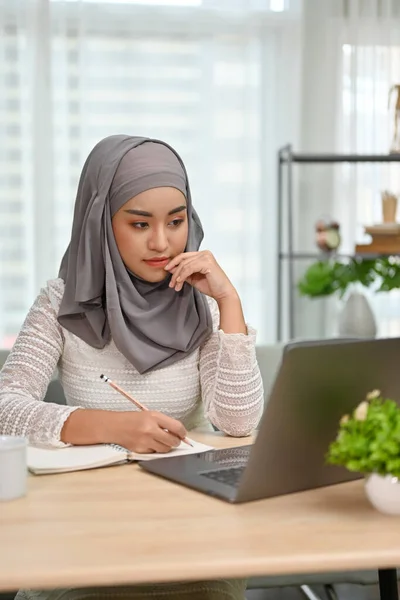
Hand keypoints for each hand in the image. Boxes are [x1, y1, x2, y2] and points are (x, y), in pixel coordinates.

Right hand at [61, 408, 186, 453]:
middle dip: (176, 441)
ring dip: (166, 446)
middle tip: (174, 439)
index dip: (183, 433)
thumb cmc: (132, 419)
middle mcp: (150, 429)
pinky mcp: (141, 450)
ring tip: (161, 441)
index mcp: (154, 417)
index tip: (183, 434)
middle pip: (173, 441)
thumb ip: (163, 422)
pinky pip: (155, 452)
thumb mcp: (149, 415)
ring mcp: (145, 441)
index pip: (176, 427)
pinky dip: (155, 449)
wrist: (114, 426)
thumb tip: (178, 432)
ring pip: (165, 449)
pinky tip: (150, 443)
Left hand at [165, 250, 237, 302]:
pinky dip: (182, 276)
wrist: (223, 293)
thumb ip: (183, 272)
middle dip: (174, 271)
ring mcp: (206, 257)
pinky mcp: (207, 263)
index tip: (166, 271)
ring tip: (175, 286)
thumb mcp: (193, 278)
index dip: (174, 262)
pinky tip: (179, 282)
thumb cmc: (211, 286)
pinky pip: (189, 268)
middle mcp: (205, 253)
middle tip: (170, 283)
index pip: (184, 256)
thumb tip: (170, 269)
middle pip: (183, 259)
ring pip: (185, 265)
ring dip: (177, 276)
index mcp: (202, 255)